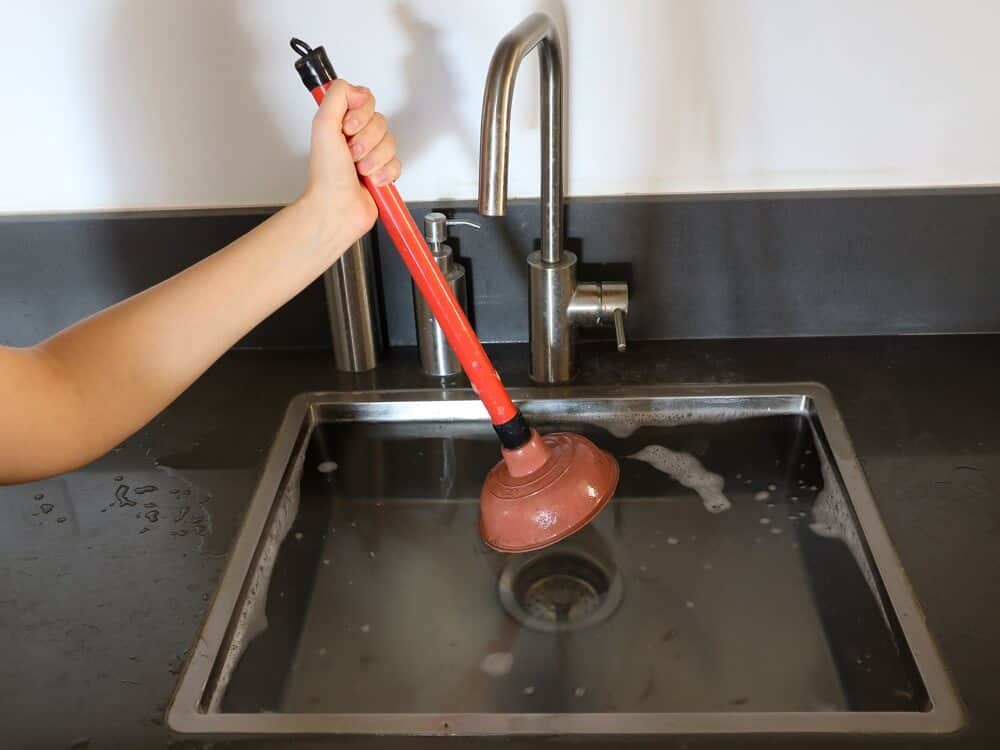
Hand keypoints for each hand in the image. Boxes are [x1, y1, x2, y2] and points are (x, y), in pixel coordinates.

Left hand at [301, 80, 401, 242]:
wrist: (336, 209)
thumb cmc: (326, 177)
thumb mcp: (323, 125)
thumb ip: (337, 96)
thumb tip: (358, 88)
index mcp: (340, 122)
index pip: (366, 100)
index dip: (361, 115)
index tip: (348, 128)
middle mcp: (356, 136)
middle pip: (381, 121)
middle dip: (367, 141)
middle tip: (351, 154)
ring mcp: (371, 154)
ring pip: (391, 142)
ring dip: (375, 159)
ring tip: (360, 170)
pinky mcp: (383, 172)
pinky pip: (398, 163)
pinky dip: (385, 173)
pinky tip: (372, 181)